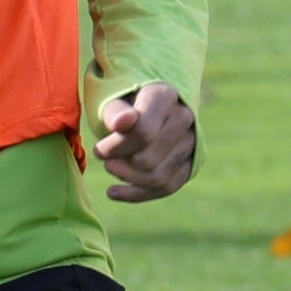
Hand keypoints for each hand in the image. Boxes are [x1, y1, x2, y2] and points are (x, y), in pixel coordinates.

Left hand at [96, 80, 199, 202]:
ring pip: (158, 178)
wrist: (142, 103)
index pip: (143, 133)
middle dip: (119, 163)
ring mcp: (191, 142)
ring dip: (127, 178)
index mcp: (165, 96)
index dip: (115, 147)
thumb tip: (122, 123)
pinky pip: (167, 187)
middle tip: (104, 157)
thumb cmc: (121, 102)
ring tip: (111, 167)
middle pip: (148, 159)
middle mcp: (184, 118)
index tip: (99, 148)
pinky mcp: (190, 162)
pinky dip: (136, 194)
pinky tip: (113, 192)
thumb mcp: (111, 99)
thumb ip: (115, 112)